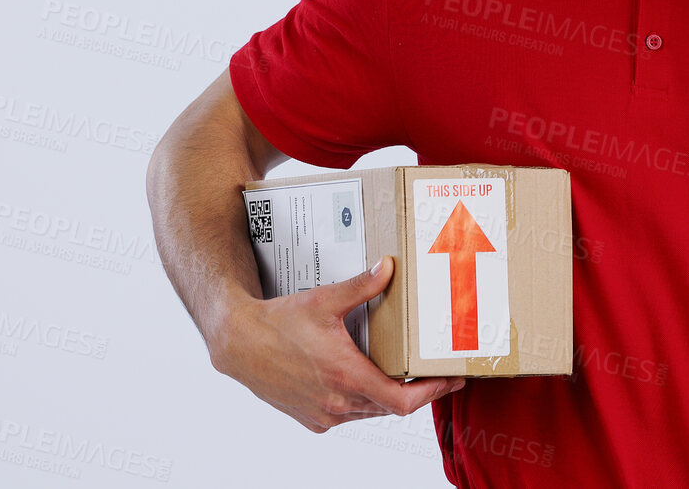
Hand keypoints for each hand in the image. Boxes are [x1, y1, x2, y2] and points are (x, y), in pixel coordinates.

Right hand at [209, 255, 465, 432]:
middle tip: (436, 374)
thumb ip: (362, 286)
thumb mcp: (325, 300)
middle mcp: (337, 402)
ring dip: (388, 397)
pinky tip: (364, 381)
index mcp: (346, 376)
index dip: (432, 393)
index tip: (450, 381)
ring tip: (404, 376)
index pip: (403, 400)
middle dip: (417, 392)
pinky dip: (362, 402)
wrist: (238, 343)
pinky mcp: (311, 419)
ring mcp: (323, 414)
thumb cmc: (278, 323)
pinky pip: (347, 415)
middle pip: (391, 407)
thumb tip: (388, 268)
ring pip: (370, 412)